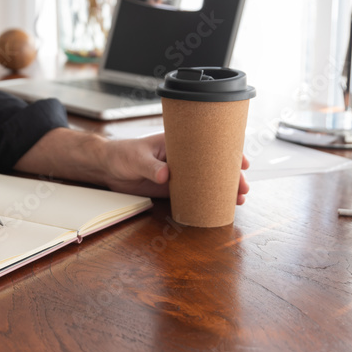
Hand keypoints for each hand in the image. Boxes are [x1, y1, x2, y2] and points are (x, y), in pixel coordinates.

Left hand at [100, 133, 250, 202]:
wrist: (108, 168)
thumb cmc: (122, 154)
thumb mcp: (136, 158)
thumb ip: (151, 167)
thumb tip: (166, 175)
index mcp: (178, 143)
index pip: (208, 144)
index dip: (228, 152)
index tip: (242, 162)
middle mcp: (183, 158)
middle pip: (214, 166)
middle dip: (232, 176)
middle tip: (243, 187)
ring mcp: (179, 174)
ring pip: (208, 181)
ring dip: (224, 190)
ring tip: (239, 200)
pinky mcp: (172, 189)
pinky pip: (194, 194)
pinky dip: (207, 200)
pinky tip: (219, 207)